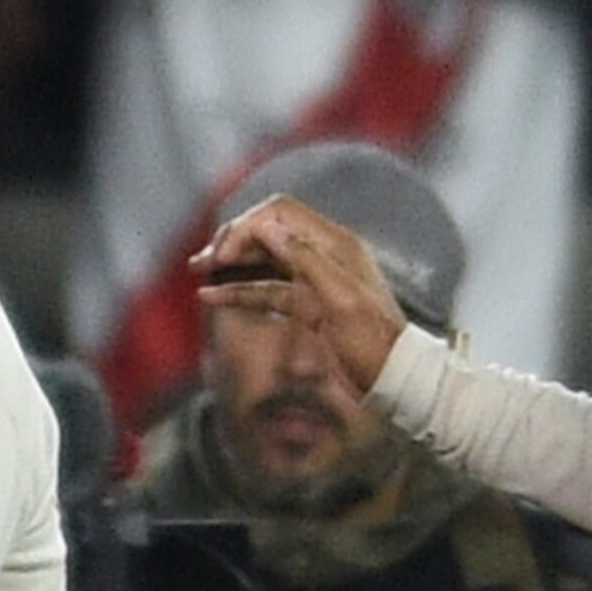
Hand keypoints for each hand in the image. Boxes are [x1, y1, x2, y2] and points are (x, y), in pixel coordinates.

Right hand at [195, 196, 411, 384]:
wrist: (391, 377)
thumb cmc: (371, 342)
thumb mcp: (339, 299)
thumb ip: (305, 259)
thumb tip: (265, 227)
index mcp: (335, 245)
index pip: (279, 213)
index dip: (245, 227)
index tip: (221, 256)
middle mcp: (323, 255)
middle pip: (268, 230)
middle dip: (232, 240)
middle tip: (201, 263)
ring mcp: (313, 279)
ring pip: (263, 258)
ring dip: (231, 262)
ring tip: (199, 271)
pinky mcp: (306, 304)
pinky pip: (265, 289)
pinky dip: (238, 290)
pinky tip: (212, 297)